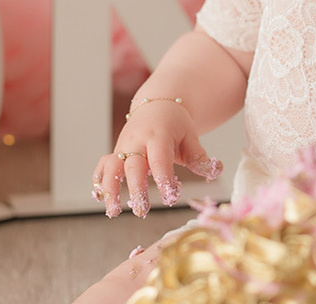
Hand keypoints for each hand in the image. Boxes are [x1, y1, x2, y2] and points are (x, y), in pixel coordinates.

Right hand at [91, 97, 222, 217]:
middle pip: (132, 165)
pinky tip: (100, 197)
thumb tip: (216, 170)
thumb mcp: (190, 136)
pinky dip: (99, 180)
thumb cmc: (176, 124)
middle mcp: (137, 141)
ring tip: (113, 212)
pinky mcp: (115, 152)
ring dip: (110, 188)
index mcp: (158, 135)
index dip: (164, 179)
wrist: (156, 104)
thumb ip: (200, 156)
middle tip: (142, 211)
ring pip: (111, 166)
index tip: (171, 197)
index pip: (159, 159)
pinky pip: (103, 164)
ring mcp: (123, 146)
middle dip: (135, 189)